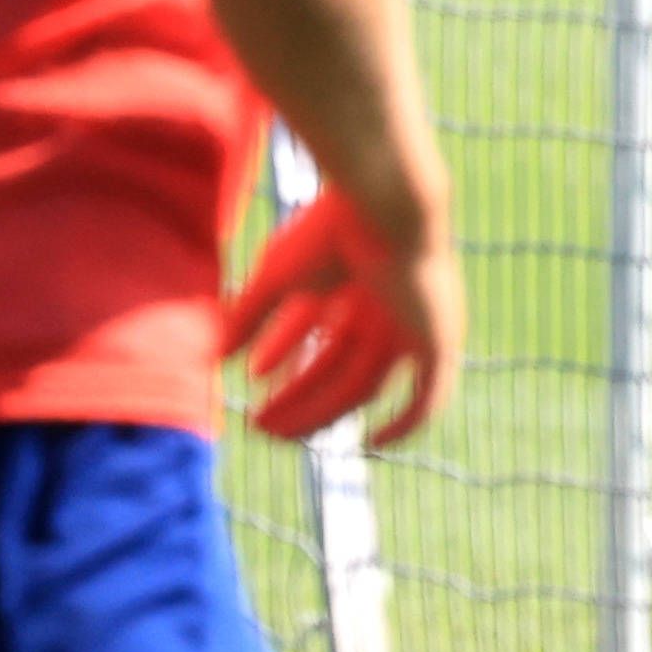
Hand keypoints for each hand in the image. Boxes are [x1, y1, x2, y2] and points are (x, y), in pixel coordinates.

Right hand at [218, 183, 458, 448]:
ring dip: (319, 411)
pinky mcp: (438, 339)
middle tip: (258, 425)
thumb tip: (214, 358)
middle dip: (297, 397)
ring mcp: (413, 325)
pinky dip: (404, 422)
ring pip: (363, 385)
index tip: (254, 380)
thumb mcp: (278, 277)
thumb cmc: (332, 229)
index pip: (319, 333)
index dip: (286, 358)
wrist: (385, 207)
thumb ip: (249, 316)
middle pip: (339, 369)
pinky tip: (372, 444)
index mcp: (356, 284)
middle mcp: (387, 309)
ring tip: (272, 431)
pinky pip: (427, 395)